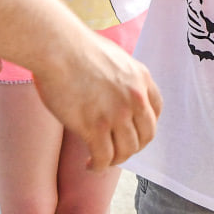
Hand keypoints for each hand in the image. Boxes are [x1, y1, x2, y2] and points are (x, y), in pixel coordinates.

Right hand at [29, 36, 160, 170]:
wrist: (57, 47)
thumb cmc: (75, 48)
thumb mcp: (113, 57)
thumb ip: (121, 78)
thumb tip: (114, 93)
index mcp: (141, 77)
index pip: (156, 110)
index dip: (145, 126)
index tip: (133, 132)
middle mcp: (134, 97)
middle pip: (146, 135)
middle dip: (133, 147)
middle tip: (118, 150)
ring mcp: (116, 114)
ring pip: (126, 150)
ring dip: (116, 160)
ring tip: (101, 160)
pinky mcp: (94, 127)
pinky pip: (104, 158)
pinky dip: (98, 166)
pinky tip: (90, 165)